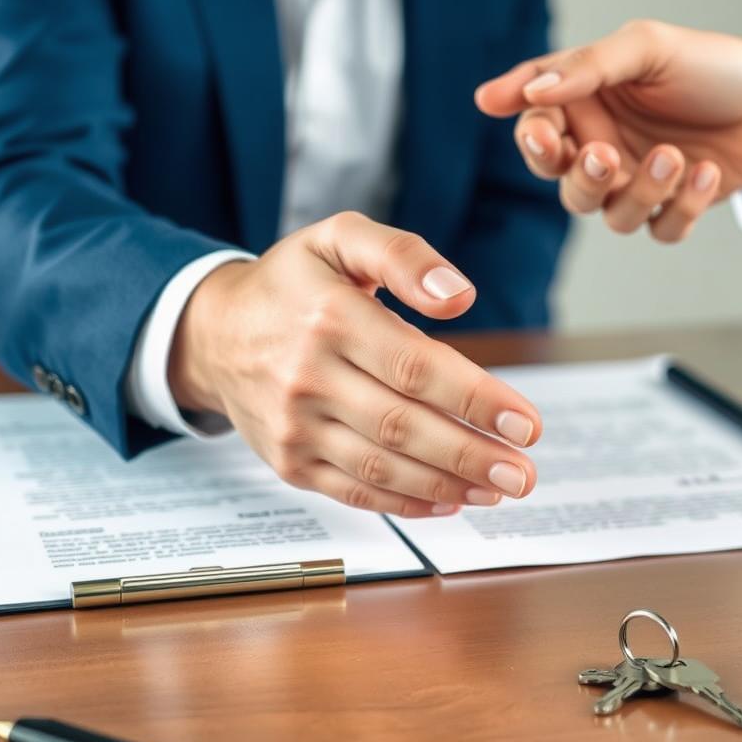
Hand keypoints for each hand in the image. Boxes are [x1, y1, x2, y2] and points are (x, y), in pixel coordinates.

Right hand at [168, 212, 539, 516]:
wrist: (214, 333)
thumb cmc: (293, 284)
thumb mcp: (341, 238)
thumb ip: (403, 255)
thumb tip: (459, 296)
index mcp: (329, 316)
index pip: (416, 367)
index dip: (476, 399)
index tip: (527, 424)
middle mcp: (306, 376)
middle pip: (404, 426)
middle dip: (472, 455)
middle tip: (523, 473)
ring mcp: (294, 426)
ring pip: (382, 467)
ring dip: (448, 485)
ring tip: (498, 489)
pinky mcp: (288, 462)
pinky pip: (353, 492)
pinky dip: (406, 503)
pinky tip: (449, 502)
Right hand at [475, 20, 741, 241]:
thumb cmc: (712, 65)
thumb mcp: (647, 47)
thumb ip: (587, 67)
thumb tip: (530, 91)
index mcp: (587, 102)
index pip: (537, 126)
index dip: (533, 137)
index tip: (545, 137)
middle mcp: (604, 144)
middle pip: (563, 182)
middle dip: (579, 177)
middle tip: (603, 156)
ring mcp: (636, 180)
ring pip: (609, 214)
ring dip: (638, 193)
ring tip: (674, 157)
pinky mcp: (672, 206)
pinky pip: (659, 228)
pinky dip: (681, 207)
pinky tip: (706, 172)